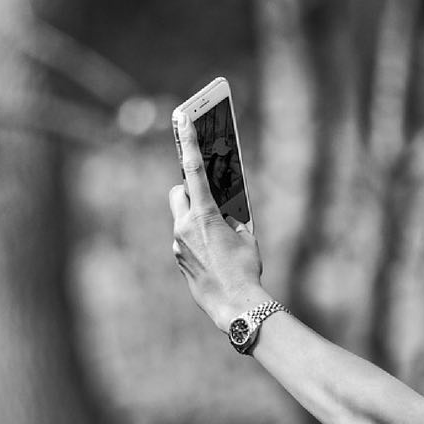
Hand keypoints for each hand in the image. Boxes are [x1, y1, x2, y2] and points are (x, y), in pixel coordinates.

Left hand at [168, 112, 268, 331]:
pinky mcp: (178, 259)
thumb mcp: (246, 235)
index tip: (182, 118)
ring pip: (181, 218)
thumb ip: (234, 216)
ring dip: (195, 219)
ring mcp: (177, 244)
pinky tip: (214, 255)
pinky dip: (196, 240)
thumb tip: (228, 205)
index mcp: (204, 215)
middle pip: (179, 193)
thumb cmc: (246, 269)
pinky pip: (183, 240)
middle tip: (208, 198)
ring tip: (217, 236)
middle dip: (190, 191)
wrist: (235, 305)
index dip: (187, 141)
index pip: (193, 169)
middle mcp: (184, 226)